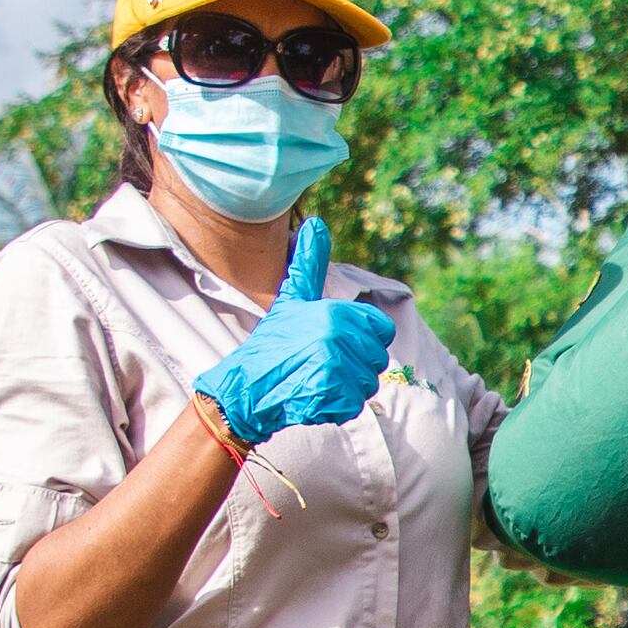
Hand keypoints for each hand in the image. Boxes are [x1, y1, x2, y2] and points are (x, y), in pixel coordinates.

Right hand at [194, 221, 398, 447]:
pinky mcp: (330, 398)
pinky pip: (353, 404)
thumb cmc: (273, 341)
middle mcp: (337, 338)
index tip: (338, 343)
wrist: (245, 386)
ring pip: (367, 383)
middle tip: (321, 364)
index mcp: (335, 313)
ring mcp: (335, 369)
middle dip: (355, 366)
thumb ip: (309, 264)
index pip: (382, 329)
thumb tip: (316, 222)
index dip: (364, 339)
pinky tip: (312, 395)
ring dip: (346, 387)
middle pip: (377, 359)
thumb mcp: (293, 299)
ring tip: (315, 378)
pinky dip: (336, 406)